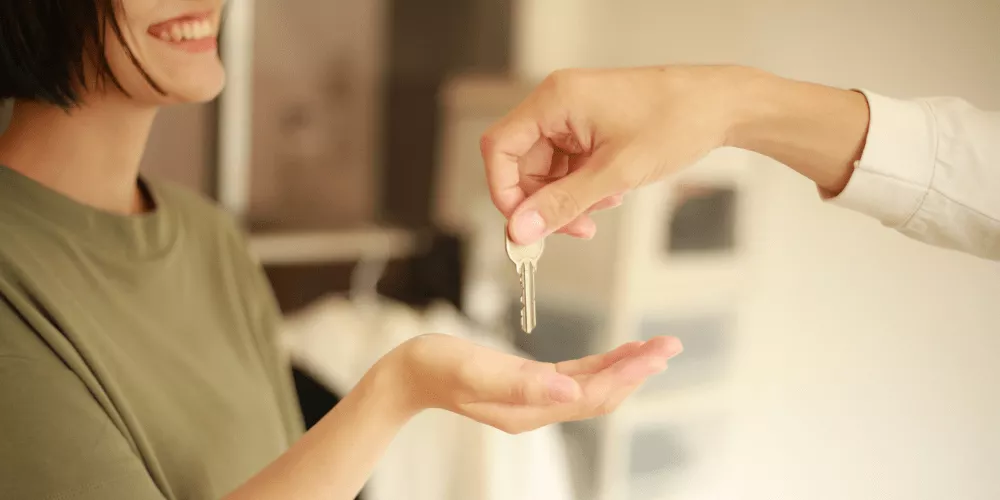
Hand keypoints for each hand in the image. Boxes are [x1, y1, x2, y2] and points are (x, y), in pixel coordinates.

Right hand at [382, 334, 681, 433]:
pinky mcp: (528, 386)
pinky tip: (619, 353)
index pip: (591, 396)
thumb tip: (572, 390)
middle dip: (637, 370)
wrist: (406, 374)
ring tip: (656, 348)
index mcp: (527, 408)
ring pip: (592, 388)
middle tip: (671, 345)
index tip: (657, 352)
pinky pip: (576, 380)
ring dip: (625, 368)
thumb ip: (521, 381)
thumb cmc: (434, 366)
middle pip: (600, 395)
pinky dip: (602, 366)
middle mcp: (537, 409)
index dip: (627, 374)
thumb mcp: (474, 368)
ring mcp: (533, 400)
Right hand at [480, 65, 748, 244]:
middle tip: (574, 229)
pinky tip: (612, 193)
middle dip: (545, 202)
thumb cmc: (676, 122)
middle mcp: (558, 103)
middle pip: (522, 164)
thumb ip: (563, 203)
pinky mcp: (589, 127)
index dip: (505, 191)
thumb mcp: (615, 173)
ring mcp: (574, 115)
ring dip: (568, 198)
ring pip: (547, 170)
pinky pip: (568, 165)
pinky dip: (583, 187)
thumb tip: (521, 230)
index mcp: (555, 100)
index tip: (523, 226)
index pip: (501, 148)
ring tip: (603, 206)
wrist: (721, 107)